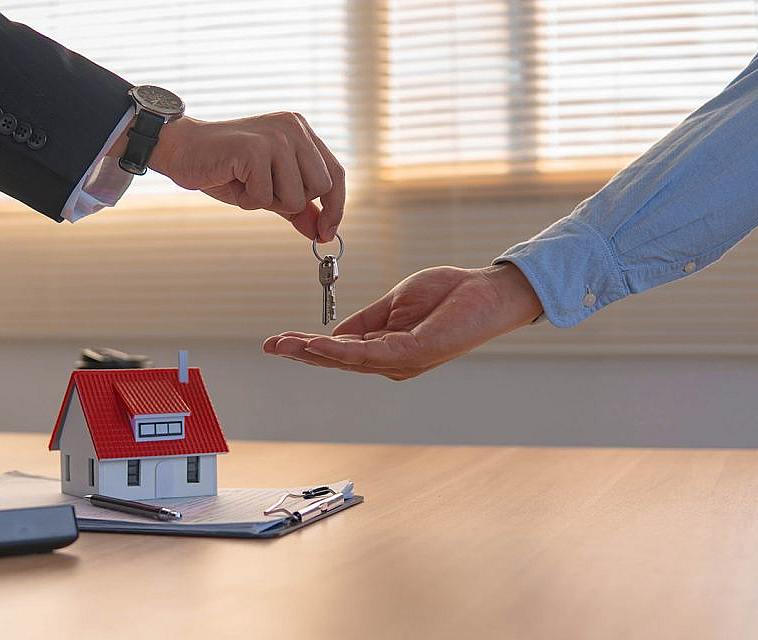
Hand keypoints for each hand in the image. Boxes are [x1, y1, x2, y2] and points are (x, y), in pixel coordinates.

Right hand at [115, 113, 344, 241]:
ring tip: (244, 182)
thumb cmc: (226, 168)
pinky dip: (246, 200)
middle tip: (261, 189)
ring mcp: (276, 136)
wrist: (183, 150)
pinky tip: (232, 180)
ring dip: (266, 202)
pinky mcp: (255, 149)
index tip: (326, 234)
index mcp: (301, 132)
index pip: (335, 174)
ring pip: (295, 197)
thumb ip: (298, 208)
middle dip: (290, 202)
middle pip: (320, 188)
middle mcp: (294, 128)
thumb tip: (321, 233)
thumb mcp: (269, 189)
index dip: (335, 207)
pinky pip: (265, 198)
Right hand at [263, 263, 543, 379]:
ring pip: (349, 360)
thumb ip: (364, 320)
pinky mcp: (415, 352)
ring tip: (284, 345)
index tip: (276, 341)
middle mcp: (391, 362)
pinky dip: (342, 349)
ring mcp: (403, 360)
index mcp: (385, 348)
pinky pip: (371, 353)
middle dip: (301, 353)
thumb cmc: (448, 295)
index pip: (338, 349)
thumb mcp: (394, 302)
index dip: (307, 346)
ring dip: (314, 352)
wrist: (488, 291)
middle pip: (337, 360)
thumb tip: (333, 333)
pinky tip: (320, 343)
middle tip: (270, 347)